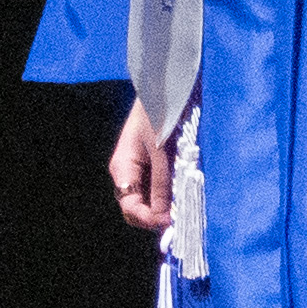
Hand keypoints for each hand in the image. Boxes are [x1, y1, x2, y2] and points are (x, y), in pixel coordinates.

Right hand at [109, 102, 174, 230]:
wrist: (165, 86)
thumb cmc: (159, 113)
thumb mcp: (161, 150)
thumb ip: (161, 182)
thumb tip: (163, 215)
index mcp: (122, 168)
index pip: (130, 208)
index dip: (150, 219)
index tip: (173, 221)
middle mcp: (128, 172)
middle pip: (137, 208)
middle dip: (156, 216)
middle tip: (180, 216)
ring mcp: (139, 168)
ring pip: (149, 199)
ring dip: (165, 205)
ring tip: (184, 203)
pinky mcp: (153, 162)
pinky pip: (158, 187)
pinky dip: (169, 193)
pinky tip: (183, 190)